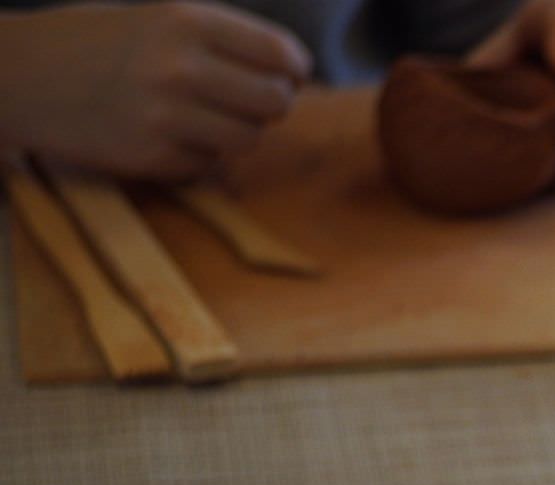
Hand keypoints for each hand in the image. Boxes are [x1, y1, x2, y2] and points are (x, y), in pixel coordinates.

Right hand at [0, 2, 308, 181]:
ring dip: (238, 131)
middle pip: (276, 102)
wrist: (21, 75)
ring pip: (250, 138)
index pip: (280, 55)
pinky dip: (199, 153)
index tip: (287, 74)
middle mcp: (179, 68)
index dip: (292, 69)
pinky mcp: (151, 156)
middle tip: (247, 99)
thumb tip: (294, 74)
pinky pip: (210, 163)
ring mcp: (165, 117)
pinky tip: (167, 133)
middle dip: (270, 103)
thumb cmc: (101, 42)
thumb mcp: (161, 19)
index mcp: (186, 21)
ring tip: (205, 115)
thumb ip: (225, 42)